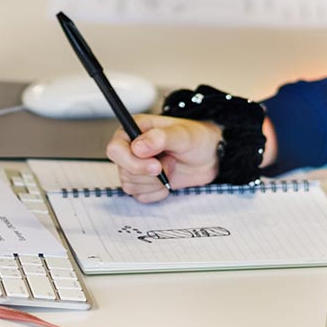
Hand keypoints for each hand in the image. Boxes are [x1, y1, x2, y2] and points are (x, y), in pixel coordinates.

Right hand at [106, 114, 222, 201]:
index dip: (131, 161)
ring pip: (130, 185)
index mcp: (134, 130)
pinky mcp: (143, 184)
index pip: (115, 149)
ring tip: (171, 166)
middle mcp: (131, 148)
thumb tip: (138, 147)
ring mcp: (135, 167)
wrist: (210, 156)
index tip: (155, 166)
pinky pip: (141, 196)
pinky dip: (158, 192)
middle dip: (149, 173)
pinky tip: (169, 180)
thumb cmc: (196, 138)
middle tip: (169, 164)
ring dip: (155, 182)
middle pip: (123, 170)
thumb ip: (160, 138)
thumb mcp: (183, 134)